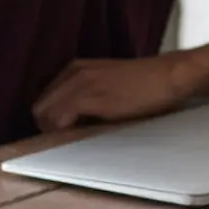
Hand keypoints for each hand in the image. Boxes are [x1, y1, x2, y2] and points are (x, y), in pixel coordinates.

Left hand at [32, 55, 193, 132]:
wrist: (169, 75)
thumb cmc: (146, 83)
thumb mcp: (109, 82)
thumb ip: (89, 95)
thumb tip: (73, 120)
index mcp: (77, 67)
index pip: (45, 99)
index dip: (51, 119)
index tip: (65, 132)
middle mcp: (74, 72)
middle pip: (40, 107)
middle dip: (48, 127)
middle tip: (69, 140)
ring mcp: (81, 83)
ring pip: (45, 114)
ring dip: (54, 131)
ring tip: (75, 140)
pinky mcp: (90, 97)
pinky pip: (60, 118)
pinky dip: (64, 132)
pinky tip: (81, 136)